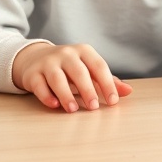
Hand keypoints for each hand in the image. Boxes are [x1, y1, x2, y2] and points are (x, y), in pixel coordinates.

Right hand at [12, 42, 132, 112]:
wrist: (36, 58)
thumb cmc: (69, 67)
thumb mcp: (88, 69)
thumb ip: (106, 80)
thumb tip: (128, 91)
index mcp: (84, 51)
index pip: (99, 66)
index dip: (107, 83)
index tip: (113, 101)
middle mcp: (66, 54)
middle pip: (79, 71)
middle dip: (87, 89)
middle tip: (94, 107)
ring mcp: (48, 62)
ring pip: (57, 77)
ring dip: (65, 93)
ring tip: (72, 110)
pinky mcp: (33, 73)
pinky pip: (39, 84)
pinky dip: (46, 95)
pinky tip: (53, 105)